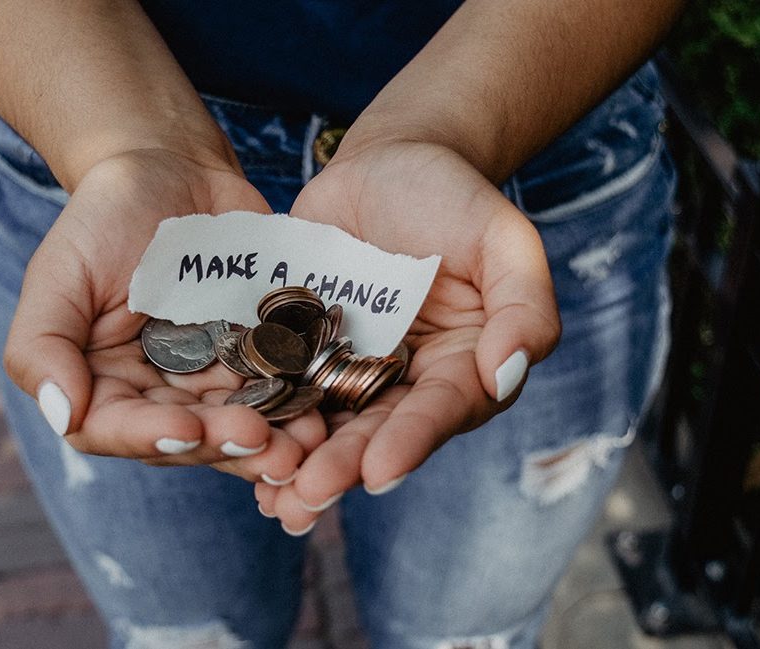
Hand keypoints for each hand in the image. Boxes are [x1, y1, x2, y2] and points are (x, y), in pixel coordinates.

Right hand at [3, 150, 326, 481]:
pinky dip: (300, 403)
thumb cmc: (104, 218)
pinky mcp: (258, 355)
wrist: (172, 169)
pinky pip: (280, 387)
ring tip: (306, 444)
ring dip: (274, 441)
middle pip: (189, 438)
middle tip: (265, 443)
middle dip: (225, 445)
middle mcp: (159, 392)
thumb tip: (63, 414)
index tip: (188, 429)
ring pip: (240, 424)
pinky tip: (324, 410)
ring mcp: (213, 377)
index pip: (117, 428)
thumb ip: (42, 346)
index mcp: (104, 384)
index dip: (152, 436)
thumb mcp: (59, 273)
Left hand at [255, 140, 560, 531]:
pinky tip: (235, 446)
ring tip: (271, 497)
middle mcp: (406, 380)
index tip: (379, 471)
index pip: (440, 410)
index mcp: (462, 365)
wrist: (388, 163)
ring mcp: (351, 367)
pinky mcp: (303, 348)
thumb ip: (523, 306)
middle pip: (377, 430)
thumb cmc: (454, 197)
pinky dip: (264, 417)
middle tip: (308, 496)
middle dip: (344, 466)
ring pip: (327, 422)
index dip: (412, 441)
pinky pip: (283, 386)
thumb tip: (507, 374)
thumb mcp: (503, 239)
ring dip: (299, 461)